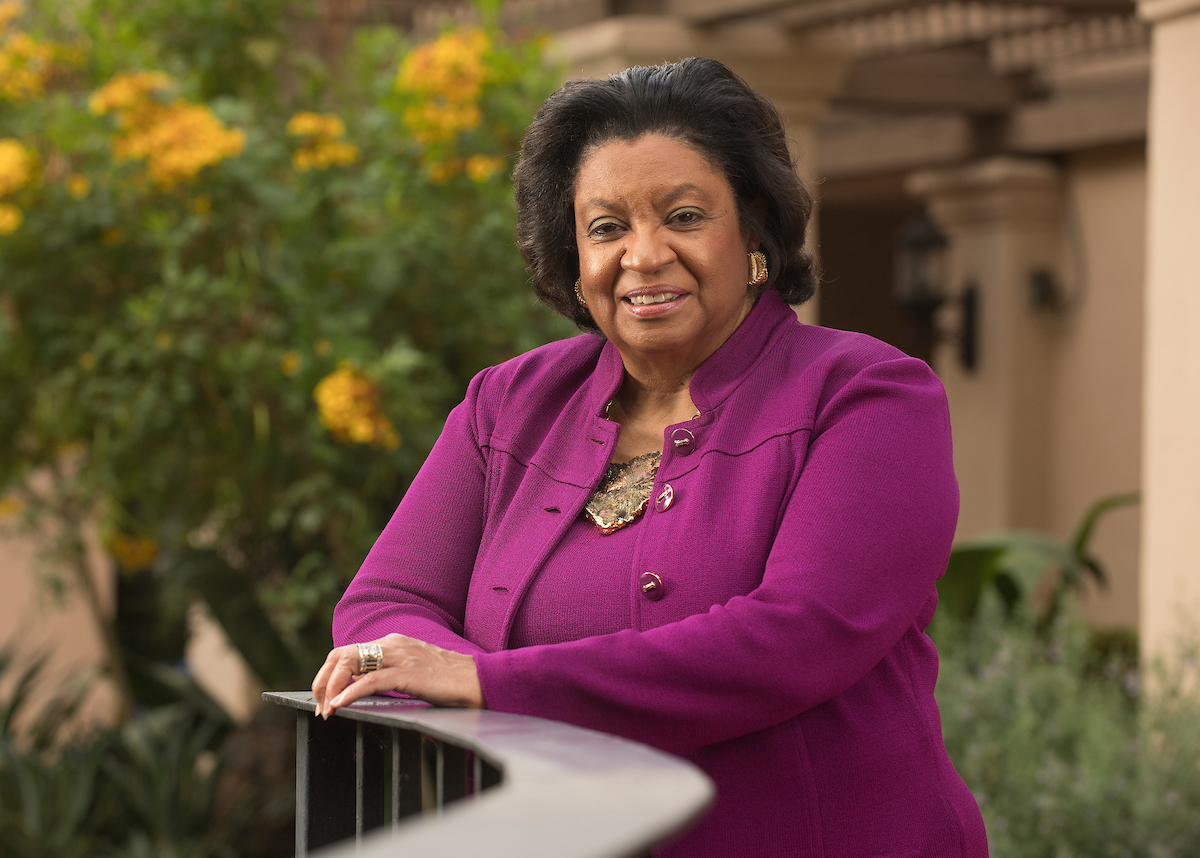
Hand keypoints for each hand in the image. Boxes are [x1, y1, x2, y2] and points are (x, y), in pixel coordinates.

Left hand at [311, 633, 483, 717]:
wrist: (478, 680)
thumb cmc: (449, 681)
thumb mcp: (413, 671)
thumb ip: (389, 673)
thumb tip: (361, 688)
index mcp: (393, 642)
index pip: (347, 651)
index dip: (329, 674)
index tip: (324, 698)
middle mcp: (392, 643)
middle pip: (341, 655)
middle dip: (322, 681)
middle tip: (320, 707)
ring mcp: (399, 656)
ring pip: (350, 664)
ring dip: (331, 688)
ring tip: (327, 710)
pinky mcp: (407, 673)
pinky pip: (369, 681)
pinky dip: (349, 693)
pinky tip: (340, 706)